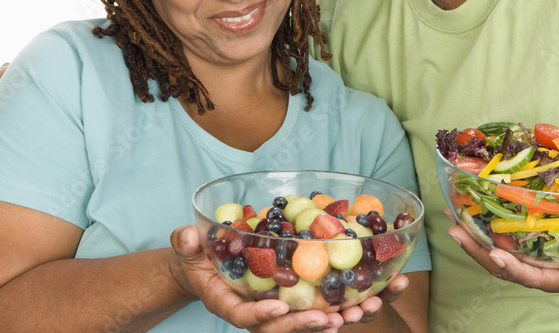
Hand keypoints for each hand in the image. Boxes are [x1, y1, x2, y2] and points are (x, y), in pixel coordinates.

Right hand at [169, 225, 404, 331]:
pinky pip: (325, 305)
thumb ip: (185, 244)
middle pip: (285, 326)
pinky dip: (348, 302)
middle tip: (332, 319)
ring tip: (362, 309)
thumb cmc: (197, 258)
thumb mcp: (186, 249)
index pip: (245, 317)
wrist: (208, 267)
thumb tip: (185, 234)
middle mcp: (258, 313)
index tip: (279, 307)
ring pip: (311, 320)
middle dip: (309, 324)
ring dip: (338, 317)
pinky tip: (373, 294)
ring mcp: (281, 309)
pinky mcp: (300, 299)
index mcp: (230, 304)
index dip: (262, 314)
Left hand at [445, 209, 558, 295]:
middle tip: (454, 230)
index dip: (511, 267)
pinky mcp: (539, 240)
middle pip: (506, 265)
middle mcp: (547, 270)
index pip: (532, 277)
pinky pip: (510, 236)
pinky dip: (490, 224)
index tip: (493, 253)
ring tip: (453, 218)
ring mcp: (541, 256)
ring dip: (477, 237)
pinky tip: (473, 209)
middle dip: (479, 250)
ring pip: (503, 250)